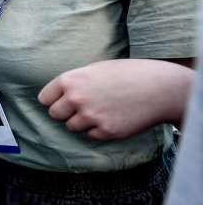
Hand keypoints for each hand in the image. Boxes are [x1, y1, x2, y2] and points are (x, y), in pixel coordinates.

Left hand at [37, 59, 192, 139]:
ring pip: (72, 127)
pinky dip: (98, 129)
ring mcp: (91, 116)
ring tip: (99, 110)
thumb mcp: (94, 69)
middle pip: (54, 114)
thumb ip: (74, 83)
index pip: (44, 99)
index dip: (53, 100)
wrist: (159, 87)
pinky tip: (112, 117)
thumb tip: (56, 97)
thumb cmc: (126, 74)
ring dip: (81, 122)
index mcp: (70, 80)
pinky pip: (91, 135)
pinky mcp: (106, 131)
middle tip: (81, 107)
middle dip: (65, 112)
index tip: (61, 100)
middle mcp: (77, 99)